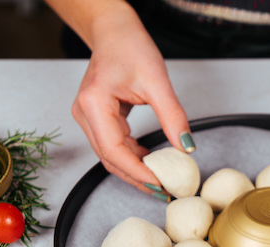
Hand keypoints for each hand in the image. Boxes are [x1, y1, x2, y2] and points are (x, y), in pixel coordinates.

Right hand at [70, 2, 192, 194]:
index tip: (160, 185)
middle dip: (137, 178)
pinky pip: (114, 146)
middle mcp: (84, 114)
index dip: (137, 172)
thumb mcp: (157, 81)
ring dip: (135, 170)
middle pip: (110, 159)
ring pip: (110, 156)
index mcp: (94, 104)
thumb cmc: (130, 47)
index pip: (114, 150)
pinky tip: (151, 162)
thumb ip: (172, 116)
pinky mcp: (96, 119)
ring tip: (161, 181)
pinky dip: (133, 157)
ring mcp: (88, 118)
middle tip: (164, 192)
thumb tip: (185, 147)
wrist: (115, 32)